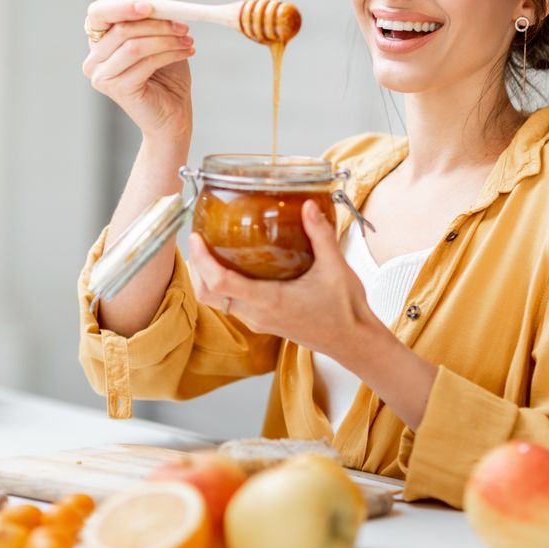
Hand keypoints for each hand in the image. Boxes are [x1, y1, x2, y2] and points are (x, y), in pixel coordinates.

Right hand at [83, 0, 195, 143]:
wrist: (174, 116)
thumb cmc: (166, 77)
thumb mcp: (159, 36)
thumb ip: (147, 11)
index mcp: (99, 42)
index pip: (99, 12)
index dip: (123, 4)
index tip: (153, 4)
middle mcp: (93, 59)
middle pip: (120, 27)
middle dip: (155, 22)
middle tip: (183, 24)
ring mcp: (101, 76)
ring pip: (133, 44)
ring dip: (165, 38)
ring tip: (188, 40)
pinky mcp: (117, 89)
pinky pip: (142, 61)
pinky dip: (168, 53)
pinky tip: (186, 53)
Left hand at [186, 200, 381, 364]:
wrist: (352, 342)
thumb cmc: (345, 311)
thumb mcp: (335, 267)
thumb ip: (320, 234)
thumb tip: (307, 205)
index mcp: (269, 301)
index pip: (220, 283)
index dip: (202, 260)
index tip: (196, 238)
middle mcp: (257, 315)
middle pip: (208, 294)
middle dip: (197, 267)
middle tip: (197, 239)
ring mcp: (258, 321)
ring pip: (216, 301)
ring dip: (206, 277)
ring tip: (208, 248)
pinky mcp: (262, 322)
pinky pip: (230, 304)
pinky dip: (221, 285)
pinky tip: (232, 264)